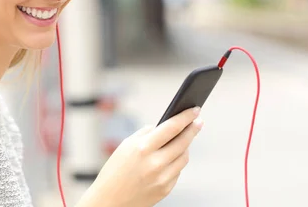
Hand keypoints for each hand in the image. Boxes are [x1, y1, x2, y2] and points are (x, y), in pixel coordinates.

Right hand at [78, 107, 203, 206]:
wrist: (110, 200)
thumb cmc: (114, 171)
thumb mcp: (126, 146)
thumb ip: (146, 134)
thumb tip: (163, 126)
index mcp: (143, 148)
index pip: (172, 127)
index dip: (186, 117)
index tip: (195, 110)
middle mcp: (155, 163)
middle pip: (183, 141)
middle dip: (193, 129)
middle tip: (198, 122)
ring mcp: (162, 178)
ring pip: (184, 157)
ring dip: (185, 147)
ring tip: (182, 140)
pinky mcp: (166, 189)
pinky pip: (177, 171)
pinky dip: (175, 163)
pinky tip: (170, 159)